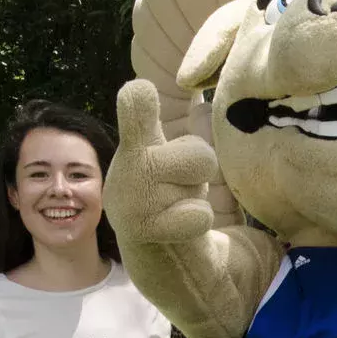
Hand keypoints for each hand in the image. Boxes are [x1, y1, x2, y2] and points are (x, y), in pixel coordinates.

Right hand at [108, 79, 223, 245]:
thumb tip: (203, 109)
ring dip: (198, 195)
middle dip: (206, 168)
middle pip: (202, 156)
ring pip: (198, 188)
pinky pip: (197, 217)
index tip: (140, 88)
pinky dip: (199, 218)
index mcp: (140, 139)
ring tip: (179, 203)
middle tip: (187, 179)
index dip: (138, 101)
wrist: (158, 249)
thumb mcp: (183, 154)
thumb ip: (197, 128)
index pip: (135, 110)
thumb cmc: (174, 191)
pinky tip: (182, 223)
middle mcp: (130, 165)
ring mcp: (131, 198)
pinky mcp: (140, 229)